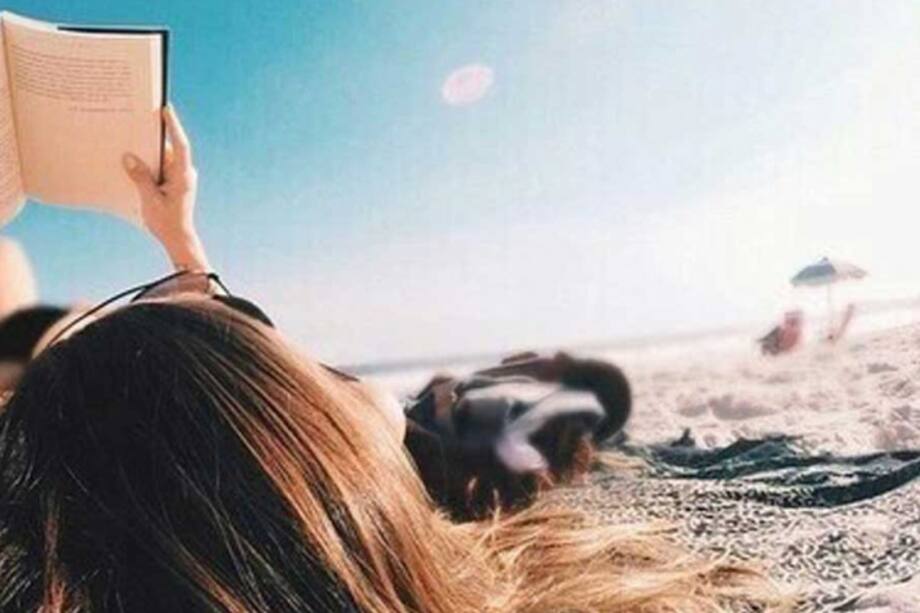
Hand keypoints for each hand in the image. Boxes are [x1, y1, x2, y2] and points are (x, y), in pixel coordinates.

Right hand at [123, 105, 208, 270]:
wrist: (178, 238)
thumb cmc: (167, 221)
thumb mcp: (150, 199)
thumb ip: (140, 178)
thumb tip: (128, 158)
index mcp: (183, 176)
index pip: (180, 145)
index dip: (173, 126)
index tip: (166, 109)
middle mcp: (184, 173)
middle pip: (168, 148)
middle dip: (152, 135)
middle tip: (137, 116)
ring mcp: (180, 177)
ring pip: (162, 157)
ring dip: (148, 150)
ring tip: (129, 136)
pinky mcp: (174, 181)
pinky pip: (160, 166)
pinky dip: (148, 162)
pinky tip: (132, 158)